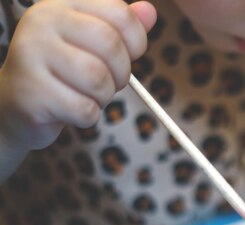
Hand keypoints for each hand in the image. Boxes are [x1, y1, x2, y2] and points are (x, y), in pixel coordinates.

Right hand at [0, 0, 155, 152]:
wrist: (17, 104)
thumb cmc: (63, 72)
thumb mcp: (92, 44)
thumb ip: (122, 28)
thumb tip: (150, 11)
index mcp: (62, 4)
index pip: (120, 14)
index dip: (137, 43)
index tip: (128, 56)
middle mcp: (42, 22)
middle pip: (110, 46)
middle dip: (121, 73)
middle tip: (108, 83)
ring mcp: (31, 54)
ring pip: (98, 80)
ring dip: (104, 97)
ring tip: (87, 95)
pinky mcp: (31, 91)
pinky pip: (84, 109)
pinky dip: (88, 116)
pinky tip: (71, 111)